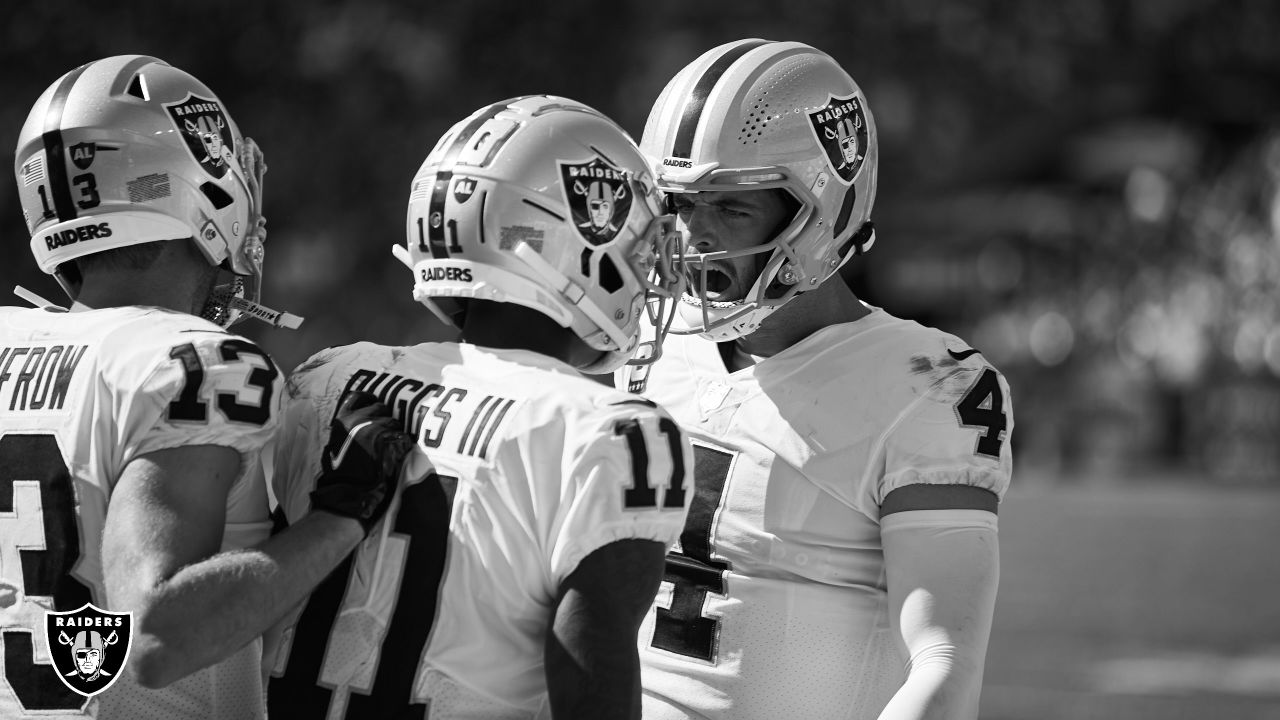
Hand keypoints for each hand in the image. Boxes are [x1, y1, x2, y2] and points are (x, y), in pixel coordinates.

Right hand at [309, 391, 413, 536]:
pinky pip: (403, 437)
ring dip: (395, 431)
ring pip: (395, 422)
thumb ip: (348, 426)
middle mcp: (359, 420)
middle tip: (385, 432)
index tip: (375, 405)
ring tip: (391, 446)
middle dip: (385, 417)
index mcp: (343, 419)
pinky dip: (403, 444)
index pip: (359, 396)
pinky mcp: (391, 441)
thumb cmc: (340, 471)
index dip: (370, 400)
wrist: (348, 491)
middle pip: (381, 407)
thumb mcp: (336, 442)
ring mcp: (376, 430)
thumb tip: (361, 416)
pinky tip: (398, 454)